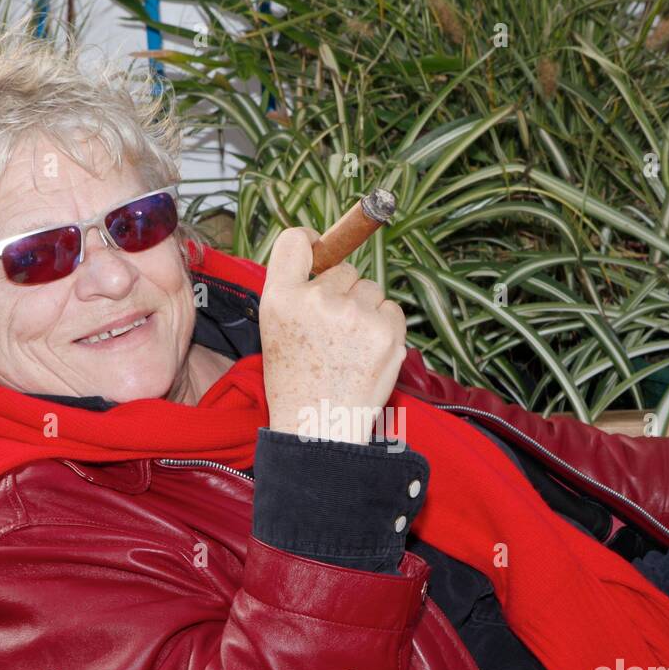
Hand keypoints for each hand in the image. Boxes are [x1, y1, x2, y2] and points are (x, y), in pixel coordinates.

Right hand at [259, 227, 406, 444]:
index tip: (319, 247)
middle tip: (331, 333)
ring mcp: (355, 315)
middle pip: (344, 269)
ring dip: (366, 311)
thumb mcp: (276, 330)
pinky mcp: (387, 331)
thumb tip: (326, 246)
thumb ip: (295, 290)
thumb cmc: (297, 381)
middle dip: (342, 292)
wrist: (319, 429)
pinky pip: (392, 309)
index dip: (311, 240)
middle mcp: (317, 300)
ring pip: (371, 289)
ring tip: (349, 348)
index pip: (295, 241)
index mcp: (280, 298)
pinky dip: (385, 327)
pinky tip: (367, 353)